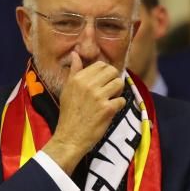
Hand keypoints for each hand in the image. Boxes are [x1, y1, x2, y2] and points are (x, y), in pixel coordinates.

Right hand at [43, 52, 125, 172]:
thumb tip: (75, 54)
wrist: (70, 136)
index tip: (104, 81)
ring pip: (119, 83)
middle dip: (114, 80)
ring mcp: (99, 96)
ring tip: (111, 99)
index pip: (101, 65)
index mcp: (78, 78)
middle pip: (113, 71)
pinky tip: (111, 110)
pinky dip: (119, 105)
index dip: (106, 72)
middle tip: (110, 90)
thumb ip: (74, 71)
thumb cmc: (69, 113)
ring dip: (118, 92)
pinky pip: (122, 100)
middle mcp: (89, 85)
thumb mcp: (67, 89)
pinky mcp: (107, 109)